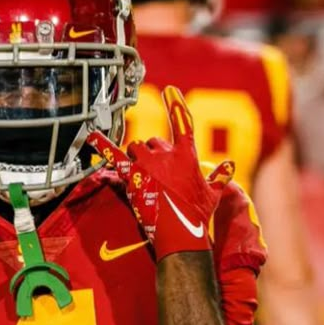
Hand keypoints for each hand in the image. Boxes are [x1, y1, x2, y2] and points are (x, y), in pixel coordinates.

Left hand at [87, 85, 234, 259]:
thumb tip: (230, 166)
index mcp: (187, 155)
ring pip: (136, 149)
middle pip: (153, 141)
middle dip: (154, 153)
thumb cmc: (197, 215)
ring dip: (138, 158)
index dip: (175, 104)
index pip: (182, 122)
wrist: (179, 233)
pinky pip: (115, 157)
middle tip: (159, 175)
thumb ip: (220, 177)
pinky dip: (104, 146)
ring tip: (144, 178)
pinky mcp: (132, 177)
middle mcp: (165, 155)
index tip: (170, 90)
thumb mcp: (214, 195)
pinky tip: (93, 136)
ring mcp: (146, 164)